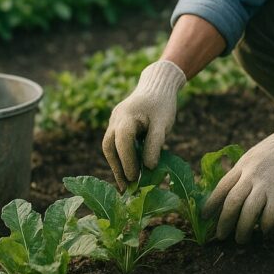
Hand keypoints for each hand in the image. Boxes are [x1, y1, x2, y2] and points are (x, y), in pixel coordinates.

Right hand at [102, 60, 185, 188]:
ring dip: (117, 166)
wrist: (158, 85)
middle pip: (109, 147)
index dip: (127, 160)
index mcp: (127, 116)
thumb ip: (155, 143)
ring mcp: (114, 122)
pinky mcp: (117, 126)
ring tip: (126, 185)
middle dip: (117, 168)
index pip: (123, 141)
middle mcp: (116, 119)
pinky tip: (128, 172)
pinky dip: (120, 158)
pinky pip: (115, 144)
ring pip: (110, 147)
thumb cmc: (163, 104)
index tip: (135, 177)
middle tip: (126, 188)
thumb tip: (148, 167)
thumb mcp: (164, 123)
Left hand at [203, 110, 273, 242]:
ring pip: (248, 212)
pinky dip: (266, 225)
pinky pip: (270, 215)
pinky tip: (265, 230)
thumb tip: (235, 192)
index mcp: (243, 164)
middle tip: (222, 236)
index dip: (211, 203)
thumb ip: (246, 171)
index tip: (205, 216)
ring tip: (242, 239)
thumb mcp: (256, 154)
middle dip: (224, 222)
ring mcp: (266, 182)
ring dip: (243, 229)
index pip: (221, 186)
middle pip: (232, 203)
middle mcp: (251, 174)